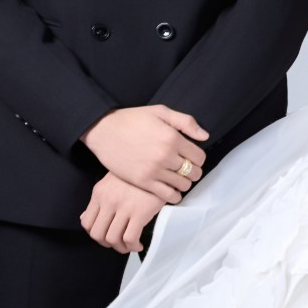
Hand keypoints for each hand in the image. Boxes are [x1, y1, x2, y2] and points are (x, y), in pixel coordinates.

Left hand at [80, 173, 169, 252]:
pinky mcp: (140, 212)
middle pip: (97, 234)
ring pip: (112, 239)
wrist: (157, 166)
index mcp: (99, 193)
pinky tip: (138, 244)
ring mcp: (124, 207)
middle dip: (107, 244)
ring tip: (129, 246)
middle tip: (117, 244)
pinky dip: (133, 246)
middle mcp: (108, 200)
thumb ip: (98, 200)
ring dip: (121, 248)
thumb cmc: (135, 176)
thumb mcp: (110, 183)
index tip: (105, 236)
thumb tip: (84, 217)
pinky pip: (130, 238)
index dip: (95, 235)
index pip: (86, 222)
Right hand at [81, 104, 208, 199]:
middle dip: (193, 171)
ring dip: (184, 183)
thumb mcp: (160, 112)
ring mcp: (154, 170)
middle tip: (186, 168)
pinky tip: (171, 189)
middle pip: (194, 172)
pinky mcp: (143, 181)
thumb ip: (185, 122)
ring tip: (177, 178)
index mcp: (172, 138)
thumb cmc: (131, 119)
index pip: (200, 157)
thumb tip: (205, 136)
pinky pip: (167, 196)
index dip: (198, 158)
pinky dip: (174, 195)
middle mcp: (166, 156)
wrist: (103, 130)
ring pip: (183, 185)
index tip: (192, 157)